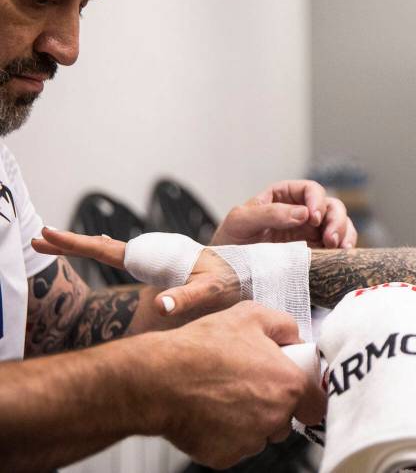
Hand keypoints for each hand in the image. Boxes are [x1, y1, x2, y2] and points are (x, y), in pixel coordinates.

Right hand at [32, 228, 239, 316]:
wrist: (252, 277)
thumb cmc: (234, 281)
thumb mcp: (211, 289)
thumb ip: (187, 296)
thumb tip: (160, 305)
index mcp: (156, 258)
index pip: (109, 250)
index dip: (77, 244)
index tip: (48, 235)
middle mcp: (153, 258)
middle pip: (104, 248)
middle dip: (71, 243)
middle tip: (38, 239)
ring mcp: (156, 265)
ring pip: (113, 252)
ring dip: (84, 247)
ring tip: (54, 244)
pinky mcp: (163, 273)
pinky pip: (127, 261)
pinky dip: (106, 256)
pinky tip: (102, 256)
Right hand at [144, 302, 324, 467]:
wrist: (158, 379)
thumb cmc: (202, 348)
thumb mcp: (250, 316)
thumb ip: (284, 326)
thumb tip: (296, 338)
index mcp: (288, 386)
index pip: (316, 406)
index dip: (305, 396)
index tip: (291, 388)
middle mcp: (274, 418)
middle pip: (286, 421)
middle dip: (273, 406)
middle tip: (247, 385)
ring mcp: (249, 441)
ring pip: (260, 435)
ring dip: (250, 421)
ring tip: (224, 395)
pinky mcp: (225, 457)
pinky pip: (234, 447)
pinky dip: (225, 434)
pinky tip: (210, 412)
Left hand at [212, 179, 356, 248]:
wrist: (226, 276)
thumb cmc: (228, 243)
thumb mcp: (240, 222)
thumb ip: (268, 213)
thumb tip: (303, 213)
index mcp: (283, 197)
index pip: (309, 189)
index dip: (316, 200)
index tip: (312, 217)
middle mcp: (301, 212)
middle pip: (331, 206)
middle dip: (335, 219)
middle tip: (330, 238)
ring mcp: (310, 233)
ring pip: (340, 223)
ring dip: (344, 232)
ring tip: (338, 247)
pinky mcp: (316, 252)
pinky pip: (339, 244)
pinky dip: (346, 246)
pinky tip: (342, 254)